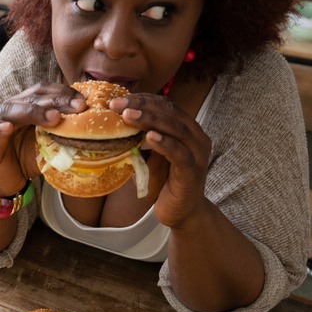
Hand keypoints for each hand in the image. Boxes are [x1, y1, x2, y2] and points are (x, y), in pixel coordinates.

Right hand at [0, 83, 85, 197]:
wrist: (9, 180)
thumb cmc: (29, 158)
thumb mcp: (51, 144)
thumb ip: (63, 132)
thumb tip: (90, 127)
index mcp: (27, 103)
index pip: (45, 91)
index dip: (64, 93)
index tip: (84, 103)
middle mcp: (11, 107)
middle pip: (32, 97)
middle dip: (57, 101)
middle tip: (78, 108)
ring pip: (12, 109)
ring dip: (33, 111)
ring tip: (52, 118)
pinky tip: (7, 128)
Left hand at [110, 93, 211, 229]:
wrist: (181, 213)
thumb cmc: (165, 183)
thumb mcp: (150, 157)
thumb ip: (141, 140)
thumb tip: (114, 125)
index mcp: (187, 129)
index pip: (166, 105)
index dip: (143, 99)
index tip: (118, 99)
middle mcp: (196, 137)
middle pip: (171, 112)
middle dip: (142, 105)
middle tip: (117, 104)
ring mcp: (197, 153)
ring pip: (176, 128)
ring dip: (150, 120)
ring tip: (128, 116)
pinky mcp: (193, 171)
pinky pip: (180, 153)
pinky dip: (164, 143)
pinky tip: (149, 137)